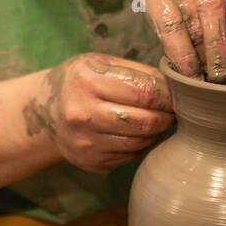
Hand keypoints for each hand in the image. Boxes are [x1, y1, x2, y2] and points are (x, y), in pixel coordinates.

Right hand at [24, 54, 173, 173]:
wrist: (46, 112)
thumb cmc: (81, 81)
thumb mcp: (101, 64)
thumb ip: (136, 71)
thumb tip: (176, 84)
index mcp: (87, 81)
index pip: (144, 91)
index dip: (169, 96)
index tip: (180, 95)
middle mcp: (82, 113)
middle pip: (145, 121)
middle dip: (167, 116)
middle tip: (174, 111)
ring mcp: (85, 142)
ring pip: (140, 142)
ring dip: (156, 132)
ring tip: (158, 120)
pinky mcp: (90, 162)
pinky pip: (130, 156)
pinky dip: (141, 145)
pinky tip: (138, 133)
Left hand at [137, 0, 225, 81]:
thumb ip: (170, 27)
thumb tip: (181, 74)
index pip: (164, 20)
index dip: (178, 52)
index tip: (188, 77)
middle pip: (189, 15)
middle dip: (201, 52)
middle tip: (210, 79)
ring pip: (212, 4)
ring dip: (218, 40)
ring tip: (223, 68)